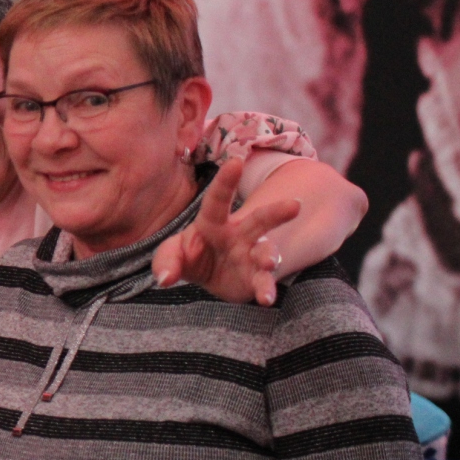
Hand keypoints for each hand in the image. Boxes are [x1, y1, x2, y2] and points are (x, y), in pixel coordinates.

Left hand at [153, 159, 300, 305]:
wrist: (213, 277)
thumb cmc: (192, 254)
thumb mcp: (174, 253)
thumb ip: (166, 261)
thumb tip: (164, 279)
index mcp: (214, 222)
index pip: (218, 200)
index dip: (226, 181)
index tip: (236, 161)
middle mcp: (239, 234)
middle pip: (259, 219)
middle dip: (276, 212)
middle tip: (295, 205)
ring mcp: (251, 255)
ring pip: (266, 251)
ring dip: (268, 255)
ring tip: (268, 261)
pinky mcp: (256, 278)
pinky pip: (263, 282)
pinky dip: (265, 290)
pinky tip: (266, 298)